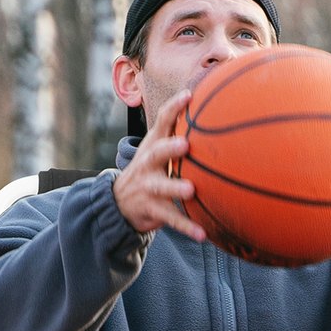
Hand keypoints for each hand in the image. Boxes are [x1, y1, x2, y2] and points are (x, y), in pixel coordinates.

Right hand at [108, 91, 205, 241]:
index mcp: (153, 145)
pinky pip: (170, 219)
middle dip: (169, 148)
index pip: (162, 122)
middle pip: (156, 153)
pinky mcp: (151, 209)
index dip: (174, 108)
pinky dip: (186, 227)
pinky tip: (202, 235)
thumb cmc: (149, 171)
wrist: (119, 202)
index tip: (189, 95)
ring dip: (175, 187)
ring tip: (191, 190)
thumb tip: (211, 113)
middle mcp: (148, 164)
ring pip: (161, 187)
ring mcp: (148, 187)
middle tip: (184, 145)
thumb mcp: (156, 150)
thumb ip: (176, 135)